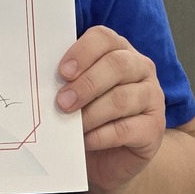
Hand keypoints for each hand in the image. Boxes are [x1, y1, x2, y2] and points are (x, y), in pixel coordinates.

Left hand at [56, 26, 165, 192]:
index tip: (62, 72)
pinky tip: (86, 140)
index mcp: (118, 50)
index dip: (82, 52)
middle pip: (116, 65)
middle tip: (62, 102)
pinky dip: (100, 135)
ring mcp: (152, 97)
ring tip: (71, 124)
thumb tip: (40, 77)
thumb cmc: (86, 112)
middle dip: (86, 84)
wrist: (107, 155)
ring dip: (90, 113)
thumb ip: (65, 78)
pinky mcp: (154, 128)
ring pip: (121, 98)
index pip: (104, 38)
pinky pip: (126, 129)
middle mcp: (140, 68)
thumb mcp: (75, 90)